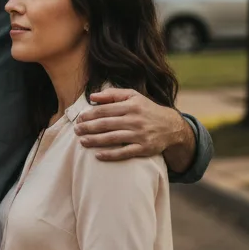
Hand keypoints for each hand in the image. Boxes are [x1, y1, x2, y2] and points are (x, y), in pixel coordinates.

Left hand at [75, 88, 193, 166]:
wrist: (172, 126)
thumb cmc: (147, 109)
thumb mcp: (133, 96)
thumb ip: (112, 94)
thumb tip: (92, 96)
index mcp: (131, 106)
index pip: (105, 110)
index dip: (89, 115)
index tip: (79, 119)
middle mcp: (135, 120)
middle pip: (106, 124)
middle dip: (88, 128)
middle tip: (76, 130)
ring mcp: (140, 135)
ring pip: (113, 138)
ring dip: (95, 141)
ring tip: (82, 142)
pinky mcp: (145, 148)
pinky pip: (125, 153)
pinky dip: (111, 155)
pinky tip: (98, 155)